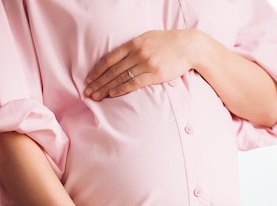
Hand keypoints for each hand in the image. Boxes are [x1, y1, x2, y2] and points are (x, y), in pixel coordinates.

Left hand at [84, 29, 199, 99]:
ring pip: (121, 78)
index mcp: (133, 44)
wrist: (189, 46)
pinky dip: (122, 89)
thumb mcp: (148, 38)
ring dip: (106, 88)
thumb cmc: (168, 42)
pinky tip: (113, 94)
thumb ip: (134, 46)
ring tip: (96, 96)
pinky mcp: (155, 74)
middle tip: (87, 92)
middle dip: (98, 82)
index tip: (89, 79)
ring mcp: (146, 64)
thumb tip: (120, 55)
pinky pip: (134, 83)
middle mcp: (137, 53)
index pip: (110, 58)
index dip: (97, 70)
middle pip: (112, 70)